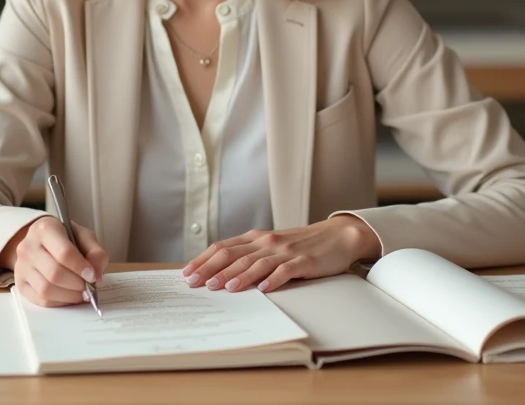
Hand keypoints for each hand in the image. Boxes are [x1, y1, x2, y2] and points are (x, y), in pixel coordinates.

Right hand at [0, 216, 108, 307]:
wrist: (41, 241)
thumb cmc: (65, 238)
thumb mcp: (84, 236)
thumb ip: (95, 253)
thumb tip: (97, 276)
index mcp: (45, 229)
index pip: (64, 253)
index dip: (81, 268)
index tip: (93, 275)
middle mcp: (28, 246)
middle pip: (55, 274)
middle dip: (77, 284)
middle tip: (89, 286)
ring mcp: (21, 266)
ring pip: (46, 290)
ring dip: (69, 296)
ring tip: (81, 292)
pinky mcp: (20, 283)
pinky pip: (40, 300)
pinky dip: (59, 302)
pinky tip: (69, 296)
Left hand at [181, 216, 380, 293]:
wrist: (336, 236)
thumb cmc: (300, 244)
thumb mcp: (271, 245)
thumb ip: (249, 255)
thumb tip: (218, 273)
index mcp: (256, 238)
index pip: (223, 247)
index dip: (204, 260)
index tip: (187, 273)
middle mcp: (267, 242)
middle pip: (235, 255)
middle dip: (213, 269)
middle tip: (196, 283)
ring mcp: (285, 251)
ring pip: (257, 263)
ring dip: (239, 276)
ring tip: (223, 288)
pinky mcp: (304, 261)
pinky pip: (287, 271)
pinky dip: (274, 279)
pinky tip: (264, 289)